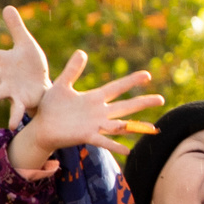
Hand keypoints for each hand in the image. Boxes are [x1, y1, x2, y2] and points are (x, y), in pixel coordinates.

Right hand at [0, 6, 50, 127]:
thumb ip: (15, 28)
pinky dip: (14, 117)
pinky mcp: (21, 101)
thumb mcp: (26, 43)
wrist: (43, 84)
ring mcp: (10, 90)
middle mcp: (3, 76)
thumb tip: (7, 6)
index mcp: (3, 61)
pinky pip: (16, 109)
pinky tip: (13, 126)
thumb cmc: (31, 65)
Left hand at [6, 50, 164, 176]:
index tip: (147, 75)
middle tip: (161, 99)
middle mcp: (99, 112)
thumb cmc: (51, 106)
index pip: (117, 88)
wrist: (41, 126)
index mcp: (94, 98)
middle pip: (125, 106)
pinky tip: (128, 150)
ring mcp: (94, 125)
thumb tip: (82, 52)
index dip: (132, 81)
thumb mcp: (61, 85)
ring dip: (135, 126)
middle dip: (143, 102)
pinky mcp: (86, 136)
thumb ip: (72, 70)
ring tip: (153, 127)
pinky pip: (104, 141)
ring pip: (119, 124)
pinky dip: (115, 146)